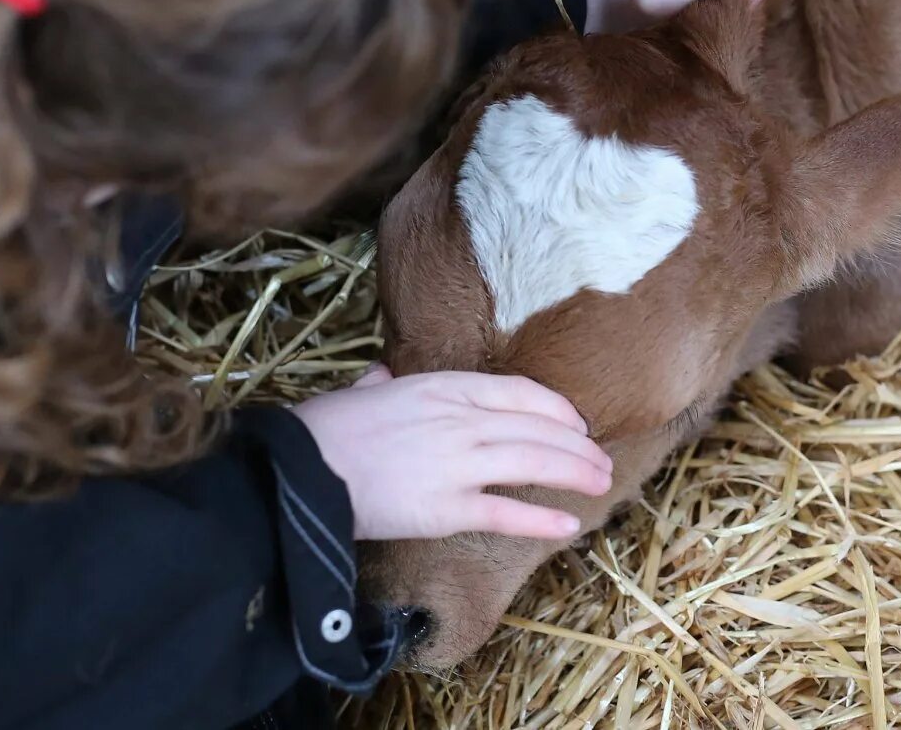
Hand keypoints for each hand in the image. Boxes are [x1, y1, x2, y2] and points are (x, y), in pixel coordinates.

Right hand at [295, 366, 612, 540]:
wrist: (300, 467)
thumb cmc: (325, 429)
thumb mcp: (362, 391)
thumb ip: (381, 383)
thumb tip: (381, 376)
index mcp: (442, 386)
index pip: (519, 392)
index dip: (556, 408)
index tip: (575, 422)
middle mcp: (459, 420)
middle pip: (537, 428)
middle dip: (577, 444)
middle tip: (601, 459)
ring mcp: (456, 463)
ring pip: (534, 463)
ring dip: (574, 473)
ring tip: (600, 482)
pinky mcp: (445, 509)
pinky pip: (506, 513)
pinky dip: (541, 519)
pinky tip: (568, 524)